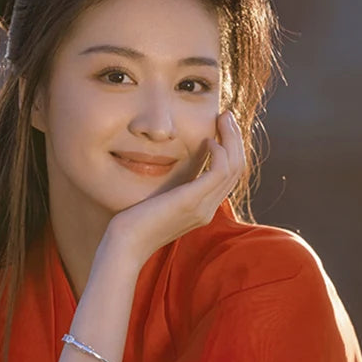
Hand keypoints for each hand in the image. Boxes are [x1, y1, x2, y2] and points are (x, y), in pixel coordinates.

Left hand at [105, 110, 244, 268]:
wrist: (125, 246)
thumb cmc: (132, 224)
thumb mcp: (157, 201)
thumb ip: (170, 188)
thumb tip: (172, 167)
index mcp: (202, 209)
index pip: (228, 176)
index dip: (230, 148)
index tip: (221, 127)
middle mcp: (207, 209)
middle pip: (237, 169)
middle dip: (235, 138)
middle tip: (226, 115)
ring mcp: (203, 207)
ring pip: (234, 168)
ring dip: (231, 139)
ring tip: (223, 118)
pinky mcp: (192, 202)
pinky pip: (219, 171)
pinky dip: (219, 152)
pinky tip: (208, 140)